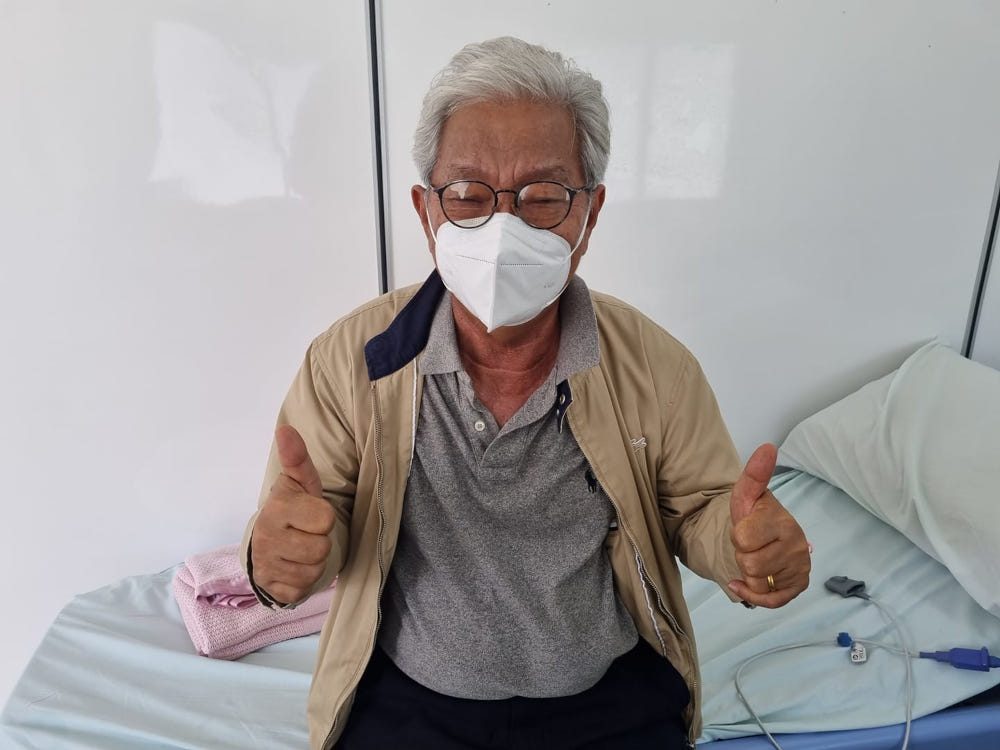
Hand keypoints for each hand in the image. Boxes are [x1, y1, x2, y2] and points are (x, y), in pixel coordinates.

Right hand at [250, 425, 335, 604]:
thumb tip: (285, 428)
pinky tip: (292, 567)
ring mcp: (265, 564)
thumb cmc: (293, 509)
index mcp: (276, 507)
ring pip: (314, 571)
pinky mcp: (269, 587)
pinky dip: (302, 581)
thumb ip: (297, 458)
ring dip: (313, 562)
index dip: (323, 518)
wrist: (268, 543)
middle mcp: (265, 536)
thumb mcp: (300, 483)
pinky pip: (302, 590)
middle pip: (321, 548)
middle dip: (319, 542)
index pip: (325, 519)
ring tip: (300, 549)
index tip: (309, 514)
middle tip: (306, 534)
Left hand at [728, 443, 809, 606]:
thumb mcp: (746, 495)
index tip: (746, 529)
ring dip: (748, 573)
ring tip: (756, 558)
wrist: (765, 538)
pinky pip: (769, 601)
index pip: (742, 539)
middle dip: (742, 556)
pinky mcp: (798, 587)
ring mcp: (800, 569)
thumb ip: (754, 473)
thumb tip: (768, 446)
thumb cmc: (754, 516)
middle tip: (751, 545)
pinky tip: (746, 582)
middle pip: (748, 563)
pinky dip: (752, 593)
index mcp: (785, 523)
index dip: (736, 535)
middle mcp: (799, 546)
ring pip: (756, 582)